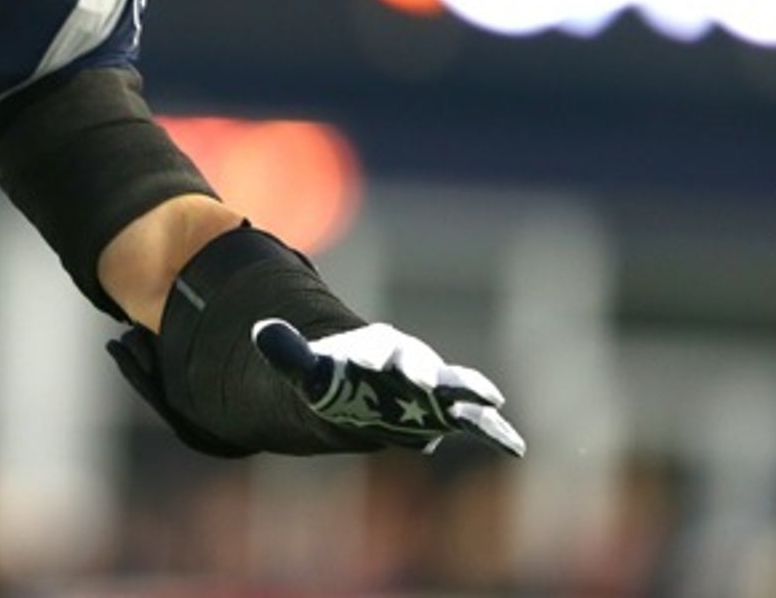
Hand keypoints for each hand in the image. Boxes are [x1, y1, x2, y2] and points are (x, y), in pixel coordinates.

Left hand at [252, 319, 525, 456]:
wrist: (365, 394)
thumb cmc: (338, 378)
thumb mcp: (309, 369)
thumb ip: (287, 353)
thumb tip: (260, 330)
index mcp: (376, 347)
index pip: (376, 348)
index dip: (373, 354)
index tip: (371, 360)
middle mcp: (411, 363)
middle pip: (419, 363)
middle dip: (421, 370)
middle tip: (423, 380)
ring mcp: (434, 390)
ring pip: (456, 388)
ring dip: (470, 392)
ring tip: (490, 398)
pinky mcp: (450, 415)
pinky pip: (478, 423)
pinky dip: (497, 432)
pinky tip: (515, 446)